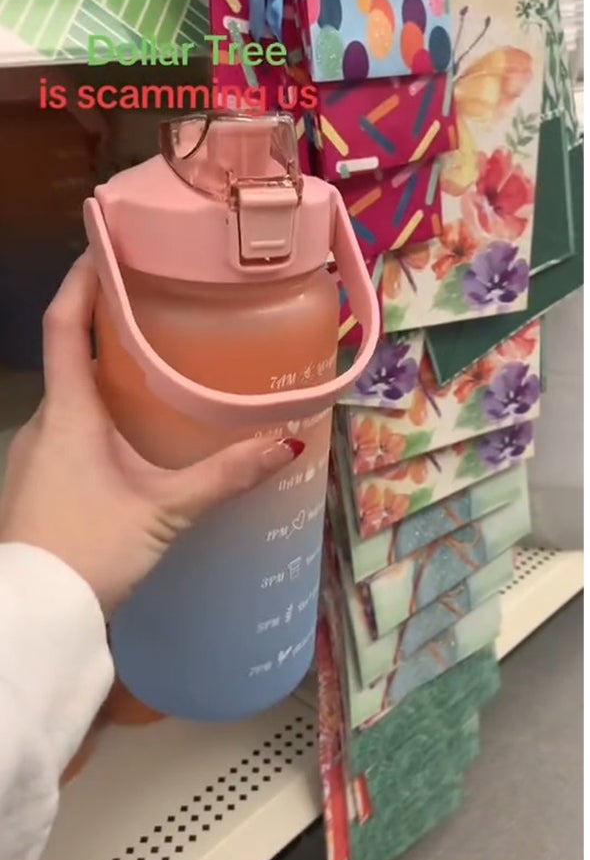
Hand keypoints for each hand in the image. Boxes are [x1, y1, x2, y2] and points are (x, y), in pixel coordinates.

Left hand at [0, 255, 301, 614]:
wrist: (31, 615)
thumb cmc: (90, 547)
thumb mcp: (166, 510)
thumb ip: (225, 474)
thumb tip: (288, 442)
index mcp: (68, 413)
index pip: (66, 327)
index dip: (82, 280)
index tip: (105, 244)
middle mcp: (43, 423)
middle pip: (72, 358)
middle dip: (110, 328)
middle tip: (160, 305)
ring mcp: (35, 455)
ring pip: (74, 399)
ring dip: (109, 378)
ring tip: (163, 369)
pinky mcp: (38, 485)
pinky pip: (72, 432)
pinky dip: (102, 418)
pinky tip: (139, 437)